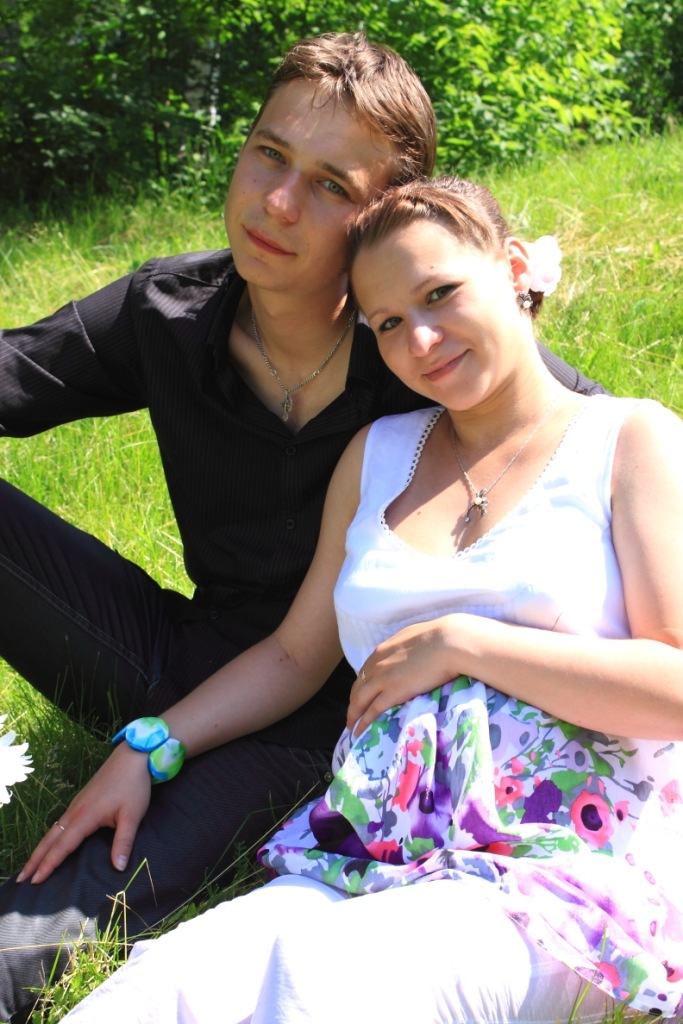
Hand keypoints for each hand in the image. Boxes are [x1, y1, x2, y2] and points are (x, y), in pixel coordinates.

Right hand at [17, 742, 151, 884]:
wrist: (132, 757)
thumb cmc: (133, 786)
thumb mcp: (132, 815)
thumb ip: (123, 841)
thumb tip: (118, 868)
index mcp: (85, 816)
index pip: (63, 846)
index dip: (49, 864)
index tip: (35, 881)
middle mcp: (75, 811)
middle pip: (50, 839)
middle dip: (35, 859)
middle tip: (21, 878)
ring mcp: (76, 804)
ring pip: (53, 830)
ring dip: (41, 848)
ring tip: (31, 866)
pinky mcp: (80, 801)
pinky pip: (60, 823)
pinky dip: (50, 837)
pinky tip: (51, 843)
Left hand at [347, 616, 458, 735]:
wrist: (449, 642)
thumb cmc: (442, 637)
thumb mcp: (415, 639)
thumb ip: (407, 649)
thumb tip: (412, 654)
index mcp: (383, 649)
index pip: (366, 670)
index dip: (362, 684)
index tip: (362, 694)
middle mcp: (377, 663)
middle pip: (358, 686)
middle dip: (354, 701)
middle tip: (354, 714)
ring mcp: (382, 678)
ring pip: (359, 700)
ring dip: (354, 715)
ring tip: (352, 727)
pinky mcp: (392, 692)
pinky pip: (372, 711)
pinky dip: (363, 722)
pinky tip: (360, 732)